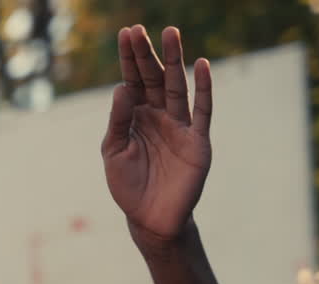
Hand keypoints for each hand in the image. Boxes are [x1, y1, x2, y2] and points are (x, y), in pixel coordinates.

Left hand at [102, 25, 211, 250]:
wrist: (150, 218)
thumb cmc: (128, 186)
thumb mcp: (114, 152)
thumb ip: (118, 121)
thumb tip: (122, 87)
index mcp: (135, 118)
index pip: (132, 81)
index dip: (129, 59)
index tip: (125, 34)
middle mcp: (158, 117)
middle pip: (153, 78)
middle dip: (147, 54)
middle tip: (140, 29)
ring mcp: (179, 126)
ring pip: (177, 86)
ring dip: (174, 61)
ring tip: (170, 33)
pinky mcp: (197, 141)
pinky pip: (202, 110)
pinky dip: (204, 88)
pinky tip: (202, 66)